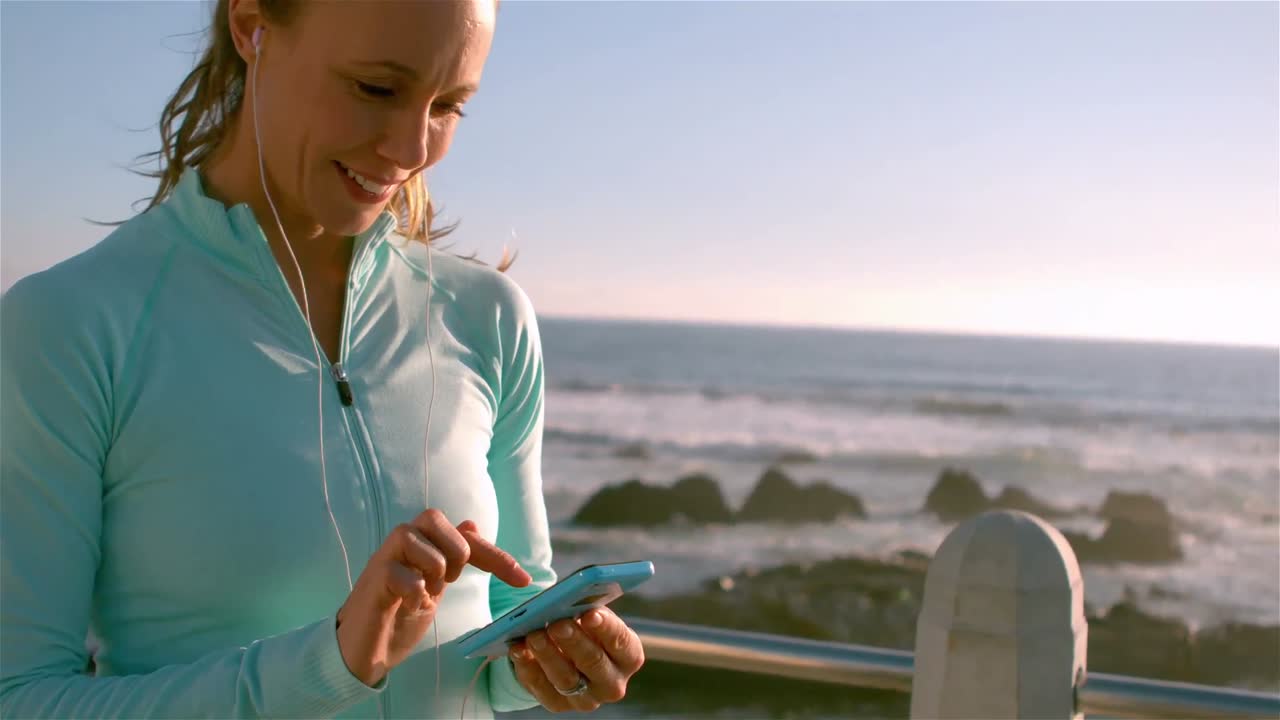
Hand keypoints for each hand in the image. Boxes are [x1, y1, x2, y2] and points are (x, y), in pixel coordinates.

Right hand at [335, 509, 531, 686]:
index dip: (497, 557)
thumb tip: (471, 524)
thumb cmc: (398, 617)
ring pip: (420, 542)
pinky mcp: (374, 578)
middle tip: (449, 580)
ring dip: (433, 573)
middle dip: (454, 551)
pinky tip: (409, 605)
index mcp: (421, 545)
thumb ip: (452, 560)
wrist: (364, 650)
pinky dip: (416, 593)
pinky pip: (405, 574)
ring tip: (423, 593)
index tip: (524, 581)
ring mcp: (385, 557)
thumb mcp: (434, 589)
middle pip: (434, 517)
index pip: (466, 537)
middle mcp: (401, 544)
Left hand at [507, 607, 644, 712]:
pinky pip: (541, 688)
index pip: (622, 643)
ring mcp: (586, 698)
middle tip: (557, 624)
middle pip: (594, 663)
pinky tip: (517, 649)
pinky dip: (527, 667)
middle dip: (573, 642)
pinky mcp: (559, 704)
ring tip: (533, 635)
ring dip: (548, 654)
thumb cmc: (587, 629)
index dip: (606, 628)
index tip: (589, 614)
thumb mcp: (594, 617)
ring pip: (566, 678)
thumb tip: (571, 598)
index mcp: (629, 656)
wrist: (572, 654)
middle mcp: (612, 683)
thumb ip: (589, 609)